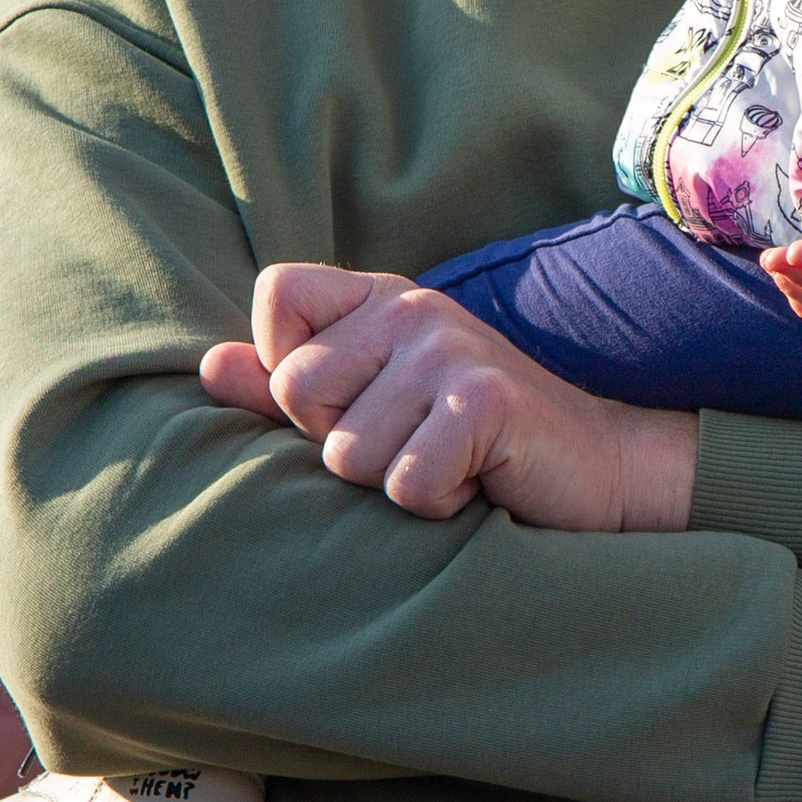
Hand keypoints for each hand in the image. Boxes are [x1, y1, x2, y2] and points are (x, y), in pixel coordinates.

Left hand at [200, 266, 696, 531]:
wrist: (595, 467)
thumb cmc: (471, 442)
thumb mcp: (372, 404)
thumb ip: (288, 384)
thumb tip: (206, 367)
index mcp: (378, 298)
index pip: (276, 298)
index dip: (287, 367)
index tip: (349, 401)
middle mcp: (411, 308)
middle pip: (296, 392)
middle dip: (342, 443)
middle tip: (410, 442)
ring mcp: (449, 350)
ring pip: (347, 454)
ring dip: (394, 482)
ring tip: (446, 464)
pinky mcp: (485, 401)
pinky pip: (405, 482)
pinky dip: (436, 503)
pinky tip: (474, 484)